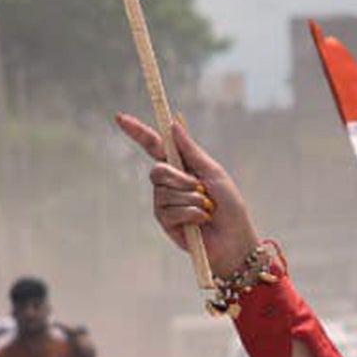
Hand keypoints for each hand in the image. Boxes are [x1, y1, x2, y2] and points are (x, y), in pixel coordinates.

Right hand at [115, 113, 258, 277]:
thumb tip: (173, 124)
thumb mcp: (213, 173)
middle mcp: (169, 184)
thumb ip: (191, 151)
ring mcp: (165, 203)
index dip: (137, 132)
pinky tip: (202, 221)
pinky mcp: (166, 223)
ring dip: (191, 199)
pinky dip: (191, 214)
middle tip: (201, 189)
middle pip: (157, 170)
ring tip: (207, 208)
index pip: (155, 146)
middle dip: (180, 179)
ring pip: (164, 192)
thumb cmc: (230, 206)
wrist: (235, 239)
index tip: (120, 117)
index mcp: (182, 167)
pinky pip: (169, 211)